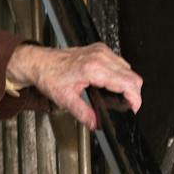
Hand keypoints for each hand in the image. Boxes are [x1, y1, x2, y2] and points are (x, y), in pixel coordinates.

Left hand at [9, 41, 142, 129]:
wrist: (39, 61)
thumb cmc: (49, 75)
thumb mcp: (65, 99)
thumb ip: (83, 113)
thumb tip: (96, 124)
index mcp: (94, 68)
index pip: (128, 83)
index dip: (135, 99)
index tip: (133, 109)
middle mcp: (100, 56)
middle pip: (132, 76)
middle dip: (133, 93)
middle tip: (126, 106)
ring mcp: (101, 51)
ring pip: (128, 68)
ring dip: (127, 83)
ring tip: (118, 96)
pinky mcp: (99, 49)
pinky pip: (119, 62)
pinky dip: (120, 74)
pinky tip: (111, 83)